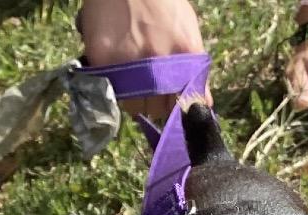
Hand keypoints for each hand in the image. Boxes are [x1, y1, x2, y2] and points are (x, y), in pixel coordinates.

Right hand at [78, 0, 211, 119]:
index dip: (175, 108)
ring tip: (132, 78)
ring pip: (134, 106)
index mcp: (184, 55)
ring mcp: (129, 64)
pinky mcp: (103, 60)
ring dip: (134, 98)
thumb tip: (204, 103)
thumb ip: (196, 69)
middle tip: (149, 87)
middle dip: (155, 102)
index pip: (183, 106)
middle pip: (157, 110)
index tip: (170, 103)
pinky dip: (115, 88)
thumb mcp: (188, 31)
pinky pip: (112, 91)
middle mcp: (158, 64)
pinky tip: (118, 72)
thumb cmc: (162, 3)